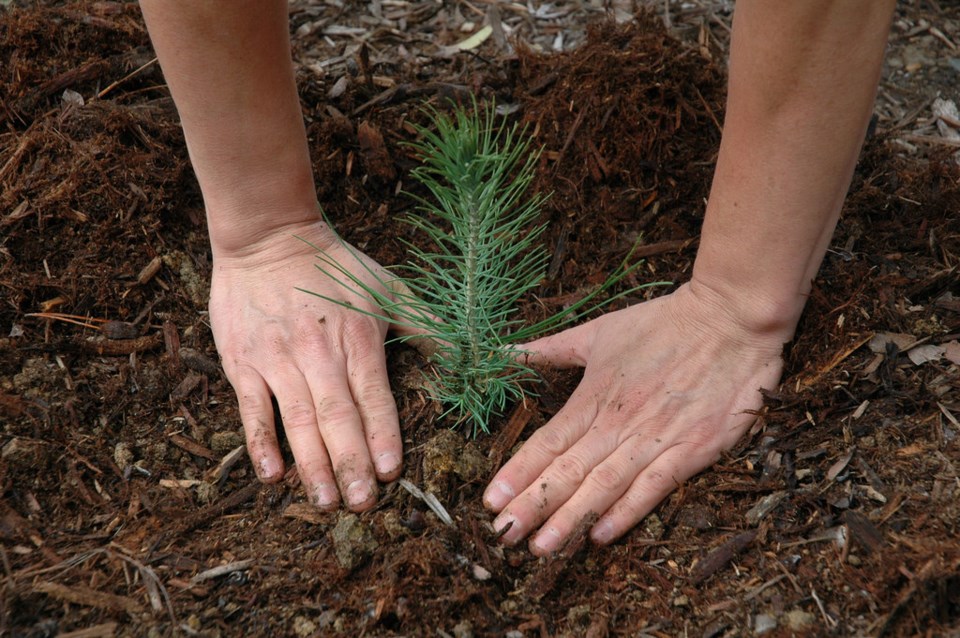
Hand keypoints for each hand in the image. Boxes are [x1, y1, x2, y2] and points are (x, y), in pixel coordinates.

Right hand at [209, 220, 402, 510]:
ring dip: (312, 463)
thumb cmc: (334, 265)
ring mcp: (278, 358)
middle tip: (362, 504)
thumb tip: (470, 354)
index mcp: (357, 337)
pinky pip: (252, 408)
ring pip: (297, 419)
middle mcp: (318, 352)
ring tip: (326, 501)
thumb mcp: (388, 287)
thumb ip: (426, 324)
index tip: (391, 472)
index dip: (382, 434)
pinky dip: (261, 442)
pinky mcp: (244, 361)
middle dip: (351, 463)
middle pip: (337, 415)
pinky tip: (272, 474)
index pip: (373, 395)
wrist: (267, 236)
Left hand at [483, 281, 788, 553]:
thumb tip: (506, 352)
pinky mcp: (693, 450)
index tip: (490, 501)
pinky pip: (654, 488)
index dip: (518, 473)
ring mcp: (656, 438)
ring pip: (604, 485)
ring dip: (570, 518)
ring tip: (541, 547)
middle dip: (533, 505)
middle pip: (568, 471)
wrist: (730, 318)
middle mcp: (619, 422)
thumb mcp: (600, 330)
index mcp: (594, 395)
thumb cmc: (663, 323)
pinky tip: (600, 536)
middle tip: (503, 536)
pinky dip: (626, 513)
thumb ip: (551, 348)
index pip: (548, 442)